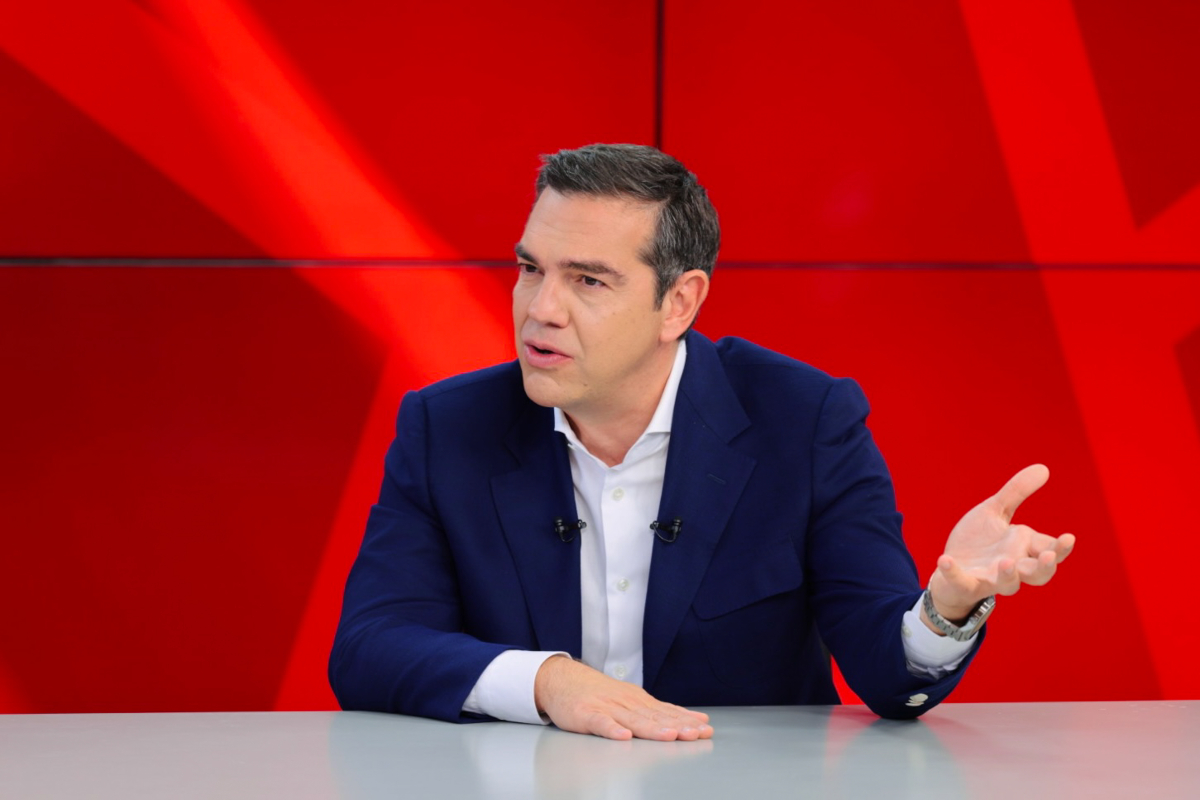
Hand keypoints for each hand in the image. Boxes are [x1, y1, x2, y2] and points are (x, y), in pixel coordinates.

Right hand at [534, 655, 712, 740]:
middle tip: (696, 733)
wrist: (562, 679)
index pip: (667, 712)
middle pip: (655, 717)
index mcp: (638, 701)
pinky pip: (600, 723)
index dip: (686, 721)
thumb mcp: (630, 699)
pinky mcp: (586, 714)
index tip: (705, 728)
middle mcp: (626, 703)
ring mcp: (607, 707)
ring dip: (652, 728)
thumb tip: (691, 719)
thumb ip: (658, 711)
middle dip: (677, 725)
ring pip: (633, 720)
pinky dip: (612, 729)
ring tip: (669, 735)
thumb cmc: (598, 694)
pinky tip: (623, 736)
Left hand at [927, 464, 1075, 622]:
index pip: (1050, 550)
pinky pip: (961, 582)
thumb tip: (1043, 468)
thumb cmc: (980, 540)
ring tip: (1006, 562)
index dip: (1060, 548)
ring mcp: (989, 577)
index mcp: (1023, 547)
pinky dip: (953, 572)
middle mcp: (1013, 566)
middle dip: (1045, 567)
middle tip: (1047, 557)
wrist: (951, 565)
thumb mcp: (996, 511)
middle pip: (1038, 574)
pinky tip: (944, 560)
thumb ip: (1016, 492)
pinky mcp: (965, 583)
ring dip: (1008, 575)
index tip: (1068, 537)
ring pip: (1008, 585)